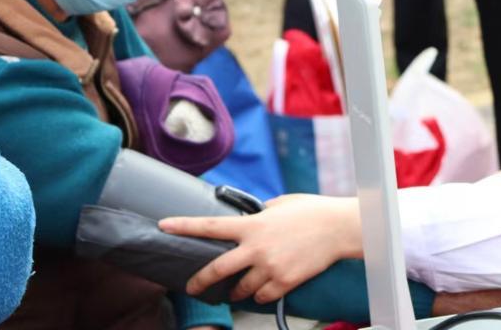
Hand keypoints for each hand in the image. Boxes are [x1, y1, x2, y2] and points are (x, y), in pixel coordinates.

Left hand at [159, 194, 361, 301]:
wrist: (338, 228)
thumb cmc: (311, 211)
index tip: (163, 225)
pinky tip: (266, 286)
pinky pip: (262, 297)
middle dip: (201, 281)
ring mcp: (270, 268)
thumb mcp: (280, 204)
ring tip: (242, 285)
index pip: (210, 226)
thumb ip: (260, 213)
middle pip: (217, 270)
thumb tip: (250, 218)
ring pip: (241, 290)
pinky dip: (261, 294)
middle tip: (193, 287)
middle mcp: (256, 248)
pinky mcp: (284, 284)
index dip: (183, 226)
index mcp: (252, 225)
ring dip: (238, 290)